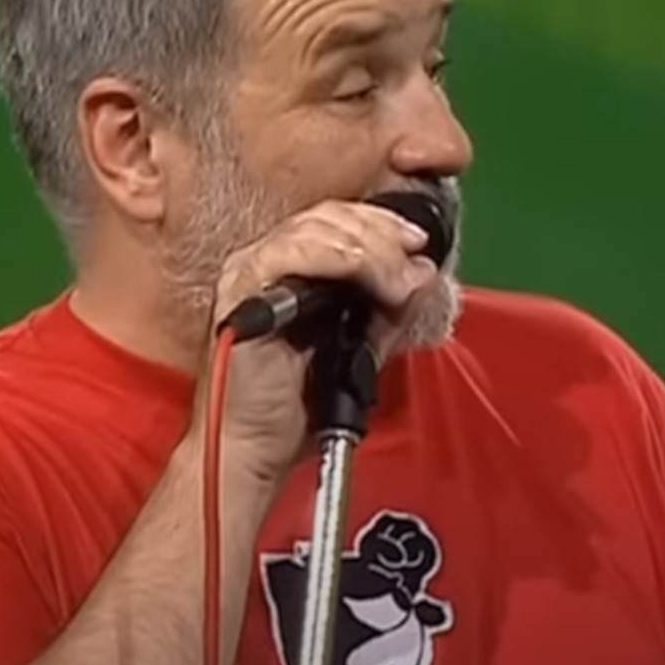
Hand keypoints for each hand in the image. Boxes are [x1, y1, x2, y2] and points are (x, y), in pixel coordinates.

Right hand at [193, 199, 437, 483]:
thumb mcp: (361, 346)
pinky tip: (362, 272)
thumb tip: (423, 271)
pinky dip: (334, 257)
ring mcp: (249, 272)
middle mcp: (266, 260)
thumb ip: (390, 309)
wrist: (258, 447)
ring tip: (395, 282)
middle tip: (412, 258)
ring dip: (367, 250)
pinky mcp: (241, 291)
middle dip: (381, 235)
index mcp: (291, 267)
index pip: (338, 220)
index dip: (381, 224)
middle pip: (329, 217)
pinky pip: (288, 254)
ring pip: (314, 230)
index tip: (418, 241)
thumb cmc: (299, 403)